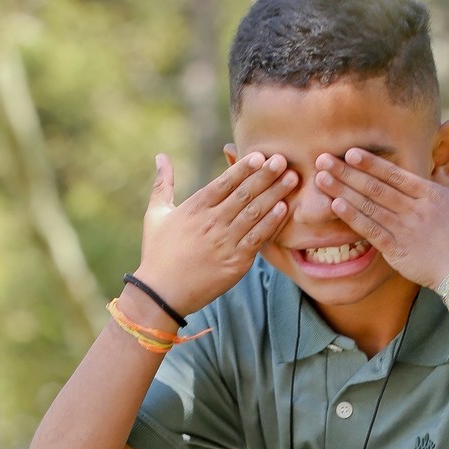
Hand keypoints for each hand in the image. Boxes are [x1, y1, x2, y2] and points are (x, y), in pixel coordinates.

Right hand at [136, 152, 298, 314]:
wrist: (162, 293)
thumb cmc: (157, 253)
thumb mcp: (156, 214)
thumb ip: (163, 184)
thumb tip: (160, 156)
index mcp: (195, 208)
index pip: (224, 183)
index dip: (243, 168)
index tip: (260, 155)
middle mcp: (212, 222)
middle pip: (244, 194)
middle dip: (265, 175)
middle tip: (283, 160)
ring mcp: (225, 242)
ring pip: (254, 213)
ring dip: (275, 194)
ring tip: (292, 179)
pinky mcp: (236, 263)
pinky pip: (257, 238)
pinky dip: (271, 223)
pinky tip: (284, 208)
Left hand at [314, 141, 448, 291]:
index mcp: (431, 194)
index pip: (395, 174)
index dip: (370, 163)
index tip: (350, 152)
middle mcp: (413, 208)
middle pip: (374, 187)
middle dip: (346, 172)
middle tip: (322, 159)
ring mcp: (404, 229)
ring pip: (368, 205)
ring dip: (342, 190)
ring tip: (320, 178)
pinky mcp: (397, 251)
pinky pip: (371, 231)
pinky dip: (353, 217)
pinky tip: (336, 205)